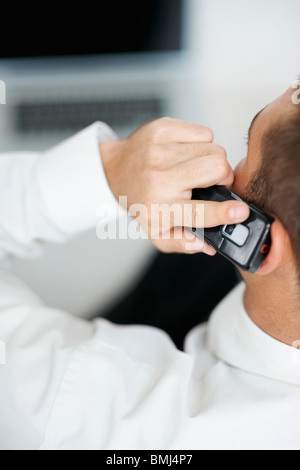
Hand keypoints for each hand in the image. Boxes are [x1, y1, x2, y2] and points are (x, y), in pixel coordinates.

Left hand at [100, 118, 249, 253]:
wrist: (115, 171)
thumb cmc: (141, 201)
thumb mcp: (157, 232)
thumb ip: (182, 243)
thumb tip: (207, 246)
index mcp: (160, 208)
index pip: (199, 212)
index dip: (224, 213)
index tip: (240, 212)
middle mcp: (159, 179)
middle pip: (218, 167)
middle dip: (223, 176)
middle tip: (211, 182)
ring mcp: (160, 150)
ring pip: (214, 148)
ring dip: (211, 159)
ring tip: (195, 168)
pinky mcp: (163, 129)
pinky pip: (203, 132)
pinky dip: (201, 143)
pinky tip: (187, 153)